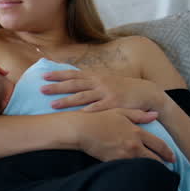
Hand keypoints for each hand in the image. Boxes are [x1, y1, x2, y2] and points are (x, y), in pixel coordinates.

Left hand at [41, 69, 168, 112]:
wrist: (148, 93)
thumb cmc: (124, 89)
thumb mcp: (107, 81)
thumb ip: (91, 82)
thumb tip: (74, 82)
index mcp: (97, 77)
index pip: (74, 74)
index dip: (59, 75)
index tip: (44, 76)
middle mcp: (100, 83)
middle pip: (74, 84)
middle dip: (57, 86)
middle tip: (41, 88)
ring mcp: (107, 93)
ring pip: (83, 96)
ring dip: (66, 100)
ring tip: (52, 104)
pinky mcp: (115, 104)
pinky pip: (98, 108)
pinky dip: (87, 111)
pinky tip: (76, 115)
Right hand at [73, 109, 174, 163]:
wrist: (81, 130)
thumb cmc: (99, 119)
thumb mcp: (120, 113)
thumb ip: (139, 115)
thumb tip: (155, 115)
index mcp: (137, 132)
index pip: (159, 145)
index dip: (168, 153)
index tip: (172, 158)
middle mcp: (133, 145)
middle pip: (154, 159)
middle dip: (162, 165)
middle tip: (167, 169)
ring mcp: (124, 156)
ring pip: (143, 166)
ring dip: (149, 170)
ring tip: (154, 173)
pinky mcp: (114, 163)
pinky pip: (129, 170)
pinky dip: (135, 172)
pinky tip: (137, 174)